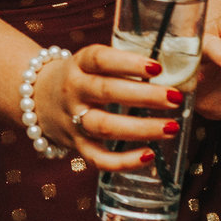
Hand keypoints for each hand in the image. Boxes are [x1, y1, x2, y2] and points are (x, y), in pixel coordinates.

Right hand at [34, 43, 185, 173]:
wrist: (36, 98)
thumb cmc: (81, 77)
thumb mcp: (91, 62)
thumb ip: (125, 64)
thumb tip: (183, 68)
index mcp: (78, 65)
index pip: (100, 59)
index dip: (128, 62)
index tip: (158, 67)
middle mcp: (73, 91)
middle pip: (106, 92)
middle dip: (144, 96)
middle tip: (175, 97)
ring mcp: (72, 120)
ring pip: (105, 127)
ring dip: (141, 128)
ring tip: (172, 127)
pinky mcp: (76, 145)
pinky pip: (98, 158)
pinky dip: (123, 161)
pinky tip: (149, 155)